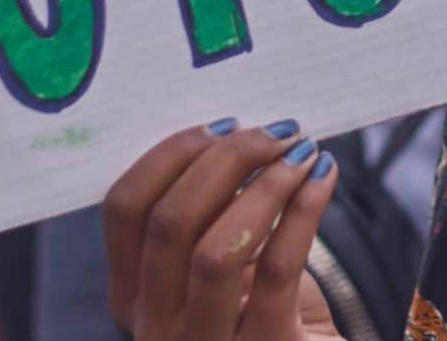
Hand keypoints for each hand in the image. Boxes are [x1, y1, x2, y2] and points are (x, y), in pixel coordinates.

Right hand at [103, 119, 340, 340]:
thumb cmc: (260, 305)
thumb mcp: (217, 254)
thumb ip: (206, 206)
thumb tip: (231, 134)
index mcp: (132, 293)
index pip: (124, 208)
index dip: (172, 154)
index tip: (223, 126)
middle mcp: (155, 328)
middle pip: (169, 221)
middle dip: (225, 158)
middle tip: (273, 133)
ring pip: (216, 251)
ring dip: (265, 184)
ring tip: (300, 153)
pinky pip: (278, 269)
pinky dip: (303, 209)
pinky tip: (322, 176)